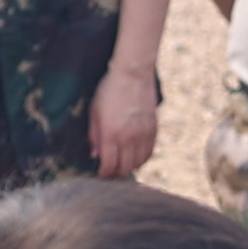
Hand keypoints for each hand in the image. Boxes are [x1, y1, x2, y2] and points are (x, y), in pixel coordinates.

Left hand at [88, 59, 162, 178]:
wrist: (133, 74)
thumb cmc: (109, 91)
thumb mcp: (94, 111)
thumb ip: (94, 135)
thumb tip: (95, 154)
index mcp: (111, 134)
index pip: (109, 165)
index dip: (104, 173)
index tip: (101, 174)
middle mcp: (128, 137)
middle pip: (125, 168)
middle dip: (116, 174)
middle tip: (111, 172)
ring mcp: (143, 134)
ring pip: (138, 163)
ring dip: (129, 167)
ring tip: (123, 165)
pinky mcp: (153, 129)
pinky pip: (149, 152)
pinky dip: (142, 159)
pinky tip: (135, 157)